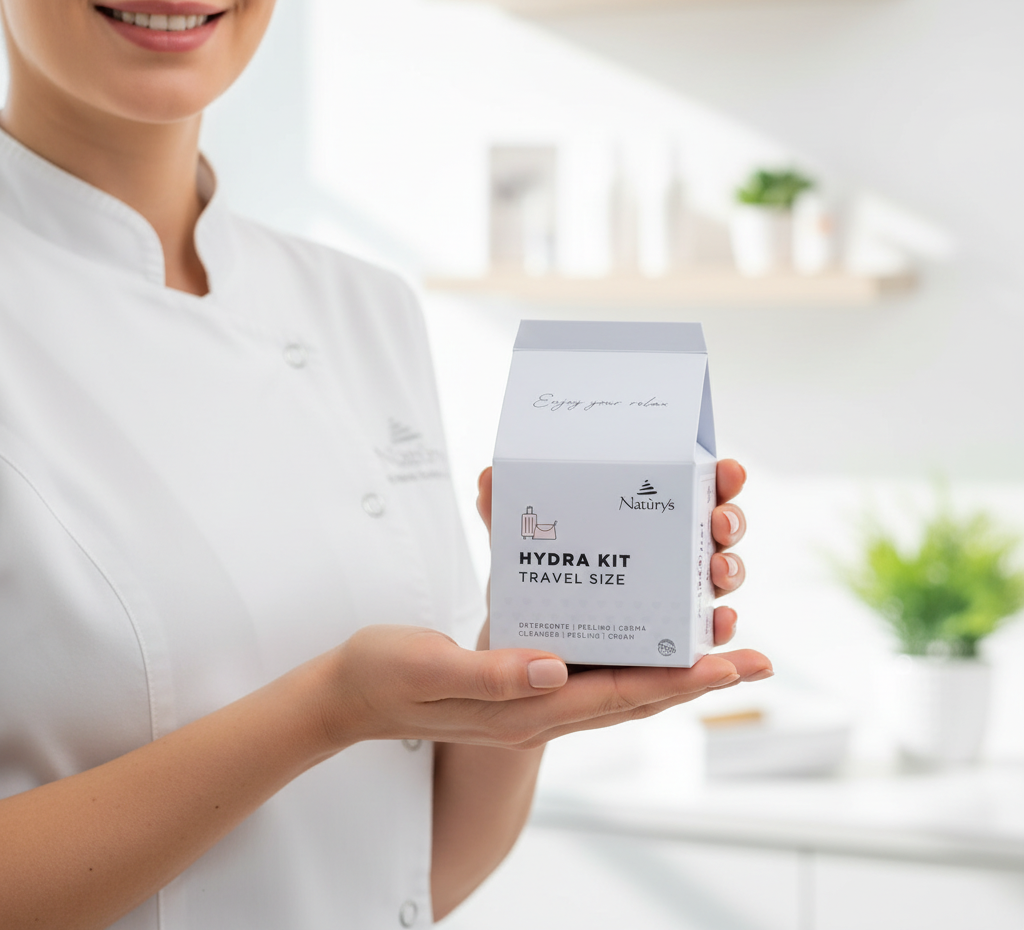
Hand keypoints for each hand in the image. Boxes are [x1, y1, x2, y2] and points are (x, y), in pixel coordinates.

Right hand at [315, 458, 769, 752]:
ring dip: (672, 673)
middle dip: (697, 678)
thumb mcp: (431, 666)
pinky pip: (591, 678)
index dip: (678, 680)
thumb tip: (556, 668)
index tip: (730, 664)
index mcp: (523, 709)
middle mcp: (539, 710)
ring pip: (620, 690)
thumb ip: (493, 672)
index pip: (618, 697)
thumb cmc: (385, 676)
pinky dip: (629, 664)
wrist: (351, 696)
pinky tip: (642, 642)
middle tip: (753, 659)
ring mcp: (533, 701)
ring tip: (718, 648)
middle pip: (636, 697)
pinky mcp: (523, 682)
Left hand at [475, 458, 753, 648]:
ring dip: (729, 576)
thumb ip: (504, 518)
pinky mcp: (663, 653)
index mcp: (643, 525)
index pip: (690, 494)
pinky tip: (721, 627)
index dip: (717, 480)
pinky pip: (703, 647)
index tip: (726, 469)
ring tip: (719, 574)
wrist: (513, 661)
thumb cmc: (530, 594)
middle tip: (720, 523)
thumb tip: (488, 477)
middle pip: (715, 536)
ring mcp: (671, 606)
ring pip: (716, 587)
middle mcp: (666, 561)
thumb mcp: (518, 553)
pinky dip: (721, 637)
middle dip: (729, 523)